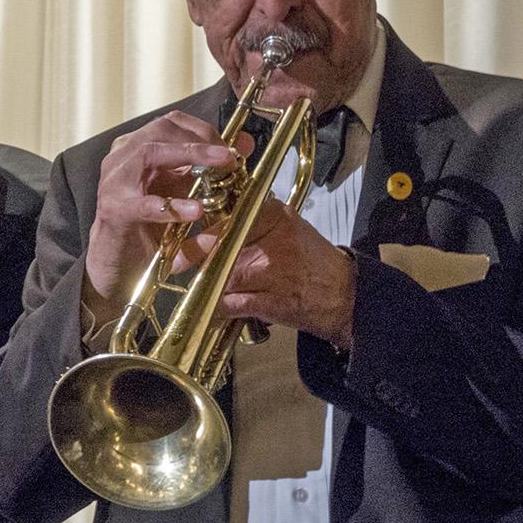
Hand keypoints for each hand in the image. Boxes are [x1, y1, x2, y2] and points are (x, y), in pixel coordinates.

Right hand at [84, 111, 248, 306]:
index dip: (203, 129)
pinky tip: (195, 210)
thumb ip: (209, 168)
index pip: (170, 123)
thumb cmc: (149, 225)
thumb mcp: (184, 191)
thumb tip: (246, 143)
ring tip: (220, 169)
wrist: (118, 264)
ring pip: (149, 153)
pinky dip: (173, 205)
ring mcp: (114, 182)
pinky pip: (145, 203)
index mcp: (137, 150)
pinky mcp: (114, 210)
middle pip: (160, 130)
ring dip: (189, 156)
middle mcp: (122, 159)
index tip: (231, 145)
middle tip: (230, 156)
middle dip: (201, 140)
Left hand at [176, 197, 356, 346]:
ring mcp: (274, 270)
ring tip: (201, 287)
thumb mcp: (284, 228)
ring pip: (223, 274)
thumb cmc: (311, 261)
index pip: (227, 219)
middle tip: (176, 264)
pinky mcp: (273, 300)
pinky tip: (216, 308)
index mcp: (275, 215)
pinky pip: (232, 303)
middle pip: (220, 246)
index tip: (180, 238)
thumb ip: (249, 224)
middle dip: (194, 257)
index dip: (201, 232)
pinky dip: (220, 307)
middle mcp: (274, 239)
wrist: (345, 294)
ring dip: (207, 284)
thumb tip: (206, 227)